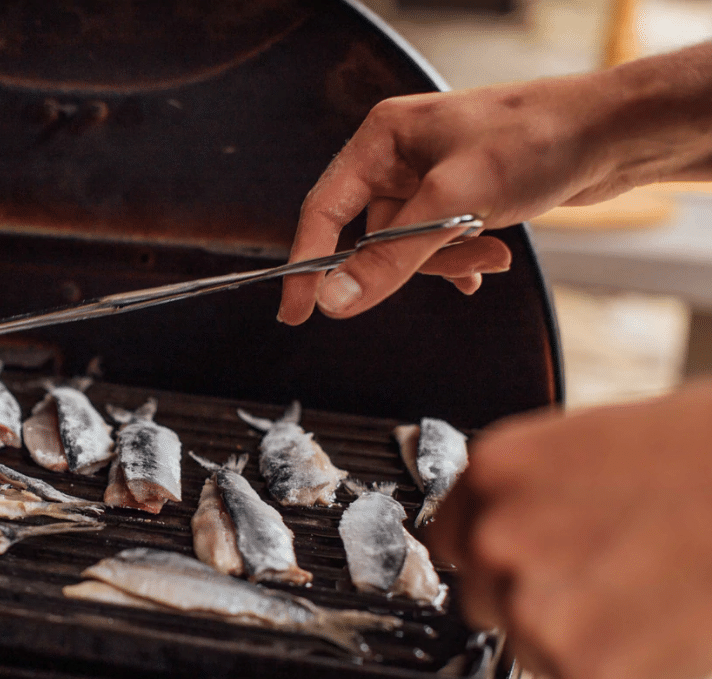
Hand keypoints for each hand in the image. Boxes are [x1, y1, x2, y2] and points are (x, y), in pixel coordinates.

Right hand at [279, 42, 711, 324]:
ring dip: (448, 260)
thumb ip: (390, 258)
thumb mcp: (454, 203)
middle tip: (453, 264)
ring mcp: (429, 177)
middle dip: (411, 262)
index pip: (323, 210)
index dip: (308, 263)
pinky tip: (488, 260)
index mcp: (382, 138)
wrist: (615, 132)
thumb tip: (336, 300)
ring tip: (491, 253)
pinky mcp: (458, 197)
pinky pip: (437, 245)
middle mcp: (399, 156)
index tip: (298, 311)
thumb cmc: (538, 138)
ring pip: (408, 246)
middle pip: (369, 235)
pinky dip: (460, 260)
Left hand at [430, 380, 711, 678]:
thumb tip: (494, 537)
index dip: (497, 556)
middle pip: (484, 600)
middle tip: (614, 574)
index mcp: (492, 472)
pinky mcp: (583, 673)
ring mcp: (533, 608)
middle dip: (539, 598)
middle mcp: (495, 539)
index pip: (449, 540)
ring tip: (652, 594)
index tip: (532, 560)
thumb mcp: (589, 445)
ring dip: (581, 641)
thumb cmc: (709, 457)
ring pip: (530, 651)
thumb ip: (527, 494)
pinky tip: (666, 634)